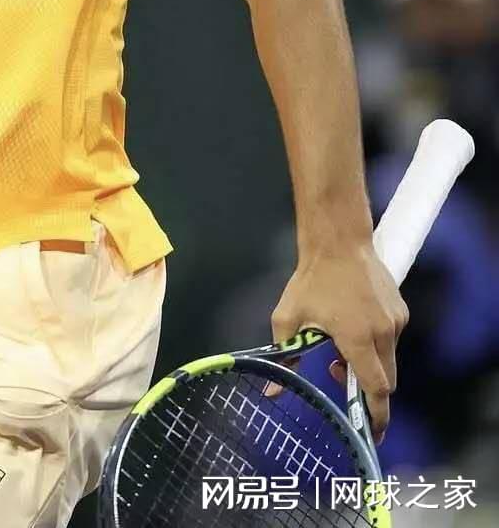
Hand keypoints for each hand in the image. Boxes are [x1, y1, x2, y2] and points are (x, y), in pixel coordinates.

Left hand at [270, 242, 408, 440]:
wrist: (339, 240)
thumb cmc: (312, 279)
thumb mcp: (288, 317)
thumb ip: (284, 356)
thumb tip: (271, 392)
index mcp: (358, 338)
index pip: (376, 389)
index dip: (375, 415)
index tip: (372, 432)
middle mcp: (383, 333)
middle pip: (385, 380)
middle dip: (366, 389)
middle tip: (336, 376)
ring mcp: (395, 321)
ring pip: (388, 360)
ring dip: (369, 363)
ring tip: (338, 346)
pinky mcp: (400, 311)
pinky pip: (391, 339)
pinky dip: (376, 344)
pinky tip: (353, 326)